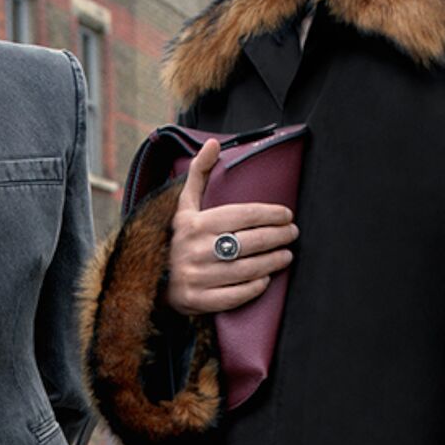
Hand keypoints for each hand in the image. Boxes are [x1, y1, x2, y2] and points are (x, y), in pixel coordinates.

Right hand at [165, 138, 297, 316]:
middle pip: (250, 242)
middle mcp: (195, 250)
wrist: (151, 280)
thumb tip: (213, 143)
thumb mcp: (184, 206)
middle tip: (292, 234)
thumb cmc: (178, 239)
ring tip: (286, 255)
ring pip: (246, 270)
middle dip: (277, 237)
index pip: (243, 215)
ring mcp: (196, 277)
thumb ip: (199, 173)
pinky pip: (234, 295)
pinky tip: (266, 279)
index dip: (270, 214)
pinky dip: (253, 287)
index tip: (287, 215)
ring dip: (272, 262)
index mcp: (195, 223)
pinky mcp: (197, 301)